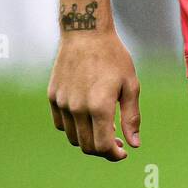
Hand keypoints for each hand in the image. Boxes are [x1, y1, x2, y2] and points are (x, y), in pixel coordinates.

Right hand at [47, 31, 140, 160]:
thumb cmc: (113, 57)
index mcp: (99, 106)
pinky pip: (61, 123)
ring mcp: (63, 103)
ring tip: (103, 128)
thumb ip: (131, 117)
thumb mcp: (130, 85)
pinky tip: (87, 117)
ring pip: (73, 137)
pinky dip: (74, 127)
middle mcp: (78, 108)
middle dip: (103, 150)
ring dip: (88, 139)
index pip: (102, 147)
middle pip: (87, 146)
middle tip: (116, 142)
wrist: (86, 32)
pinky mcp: (53, 96)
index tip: (123, 152)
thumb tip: (134, 144)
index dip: (114, 155)